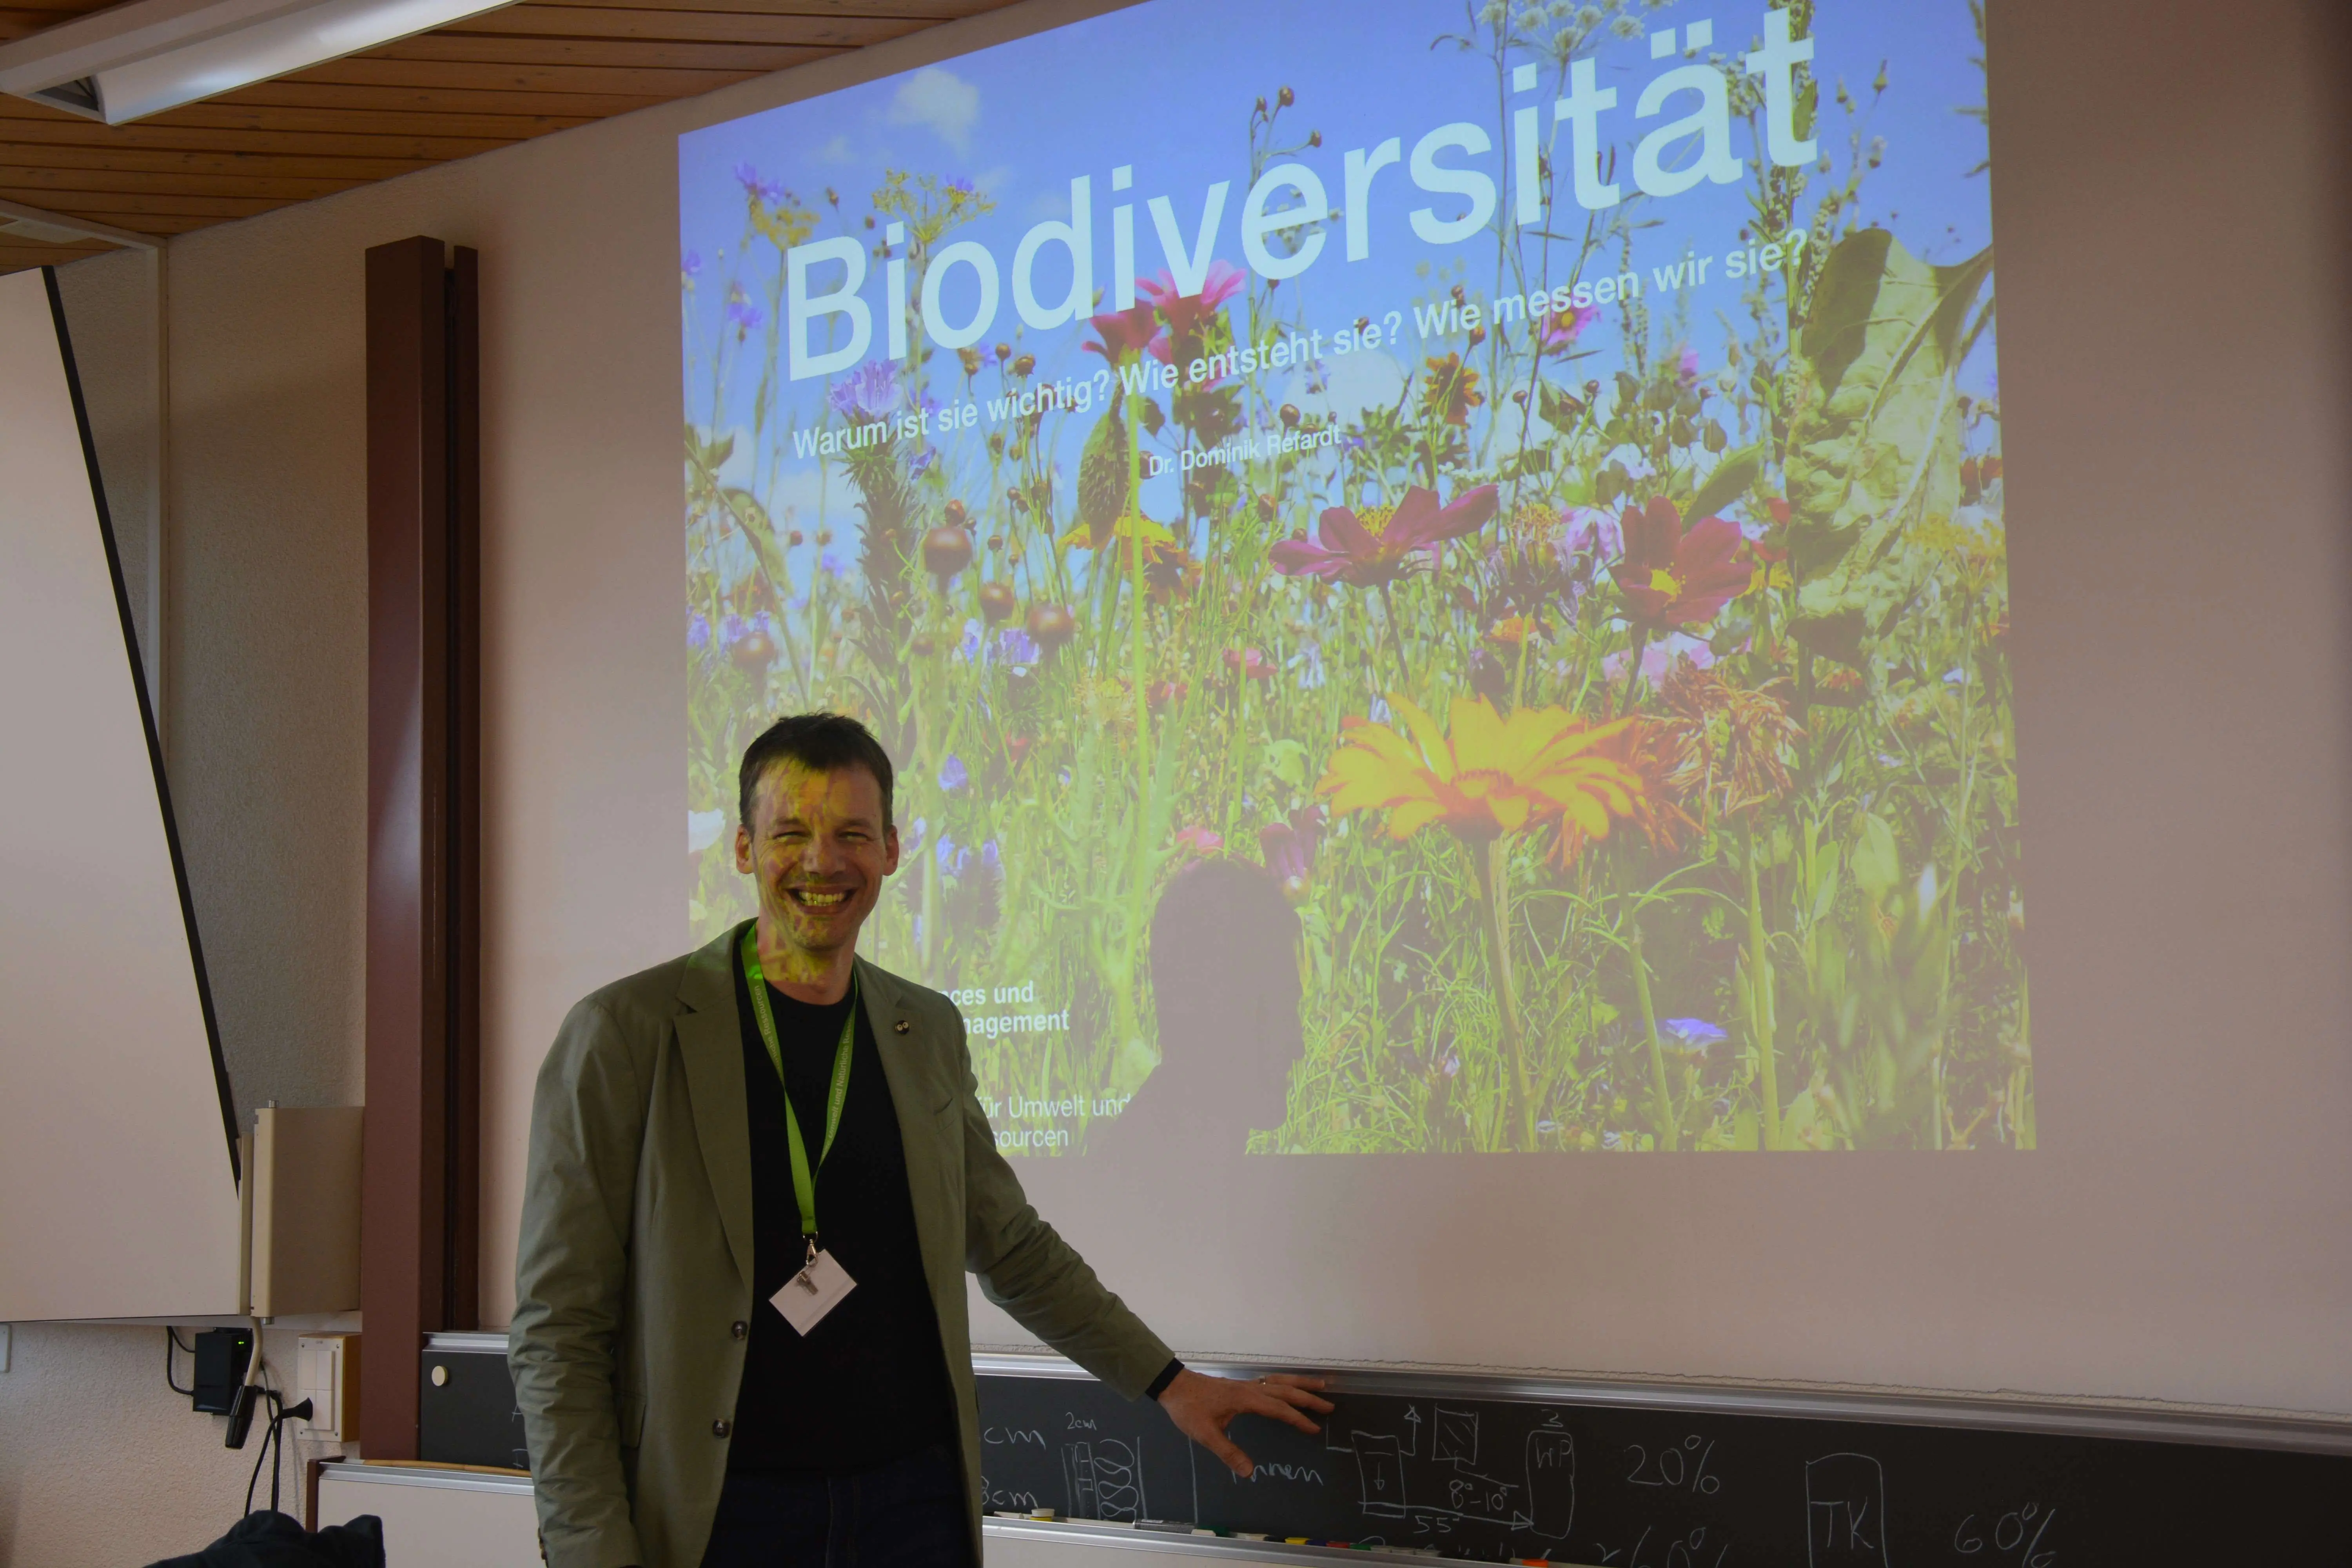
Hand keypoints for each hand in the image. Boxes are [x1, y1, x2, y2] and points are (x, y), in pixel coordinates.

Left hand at [1154, 1369, 1332, 1477]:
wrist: (1173, 1386)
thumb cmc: (1188, 1409)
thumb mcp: (1205, 1434)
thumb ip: (1228, 1452)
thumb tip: (1249, 1472)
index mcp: (1245, 1399)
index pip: (1278, 1409)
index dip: (1297, 1418)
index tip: (1314, 1428)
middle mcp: (1250, 1388)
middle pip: (1285, 1391)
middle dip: (1308, 1398)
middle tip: (1330, 1405)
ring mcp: (1245, 1385)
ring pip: (1279, 1381)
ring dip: (1301, 1384)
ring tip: (1321, 1385)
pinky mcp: (1240, 1385)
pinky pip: (1270, 1381)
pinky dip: (1285, 1382)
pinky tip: (1288, 1386)